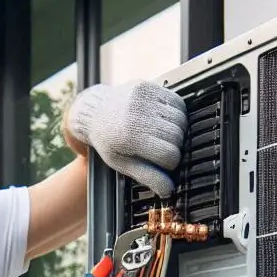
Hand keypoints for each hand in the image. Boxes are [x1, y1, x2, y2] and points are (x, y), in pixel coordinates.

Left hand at [66, 80, 187, 196]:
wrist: (95, 112)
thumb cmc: (109, 141)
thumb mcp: (123, 164)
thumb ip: (147, 177)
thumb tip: (169, 190)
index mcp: (130, 138)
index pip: (169, 155)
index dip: (170, 163)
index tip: (164, 163)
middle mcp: (137, 115)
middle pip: (177, 137)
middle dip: (174, 147)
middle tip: (162, 149)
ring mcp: (143, 98)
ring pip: (181, 119)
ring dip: (177, 130)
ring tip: (163, 135)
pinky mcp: (148, 86)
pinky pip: (177, 102)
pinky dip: (176, 114)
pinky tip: (164, 120)